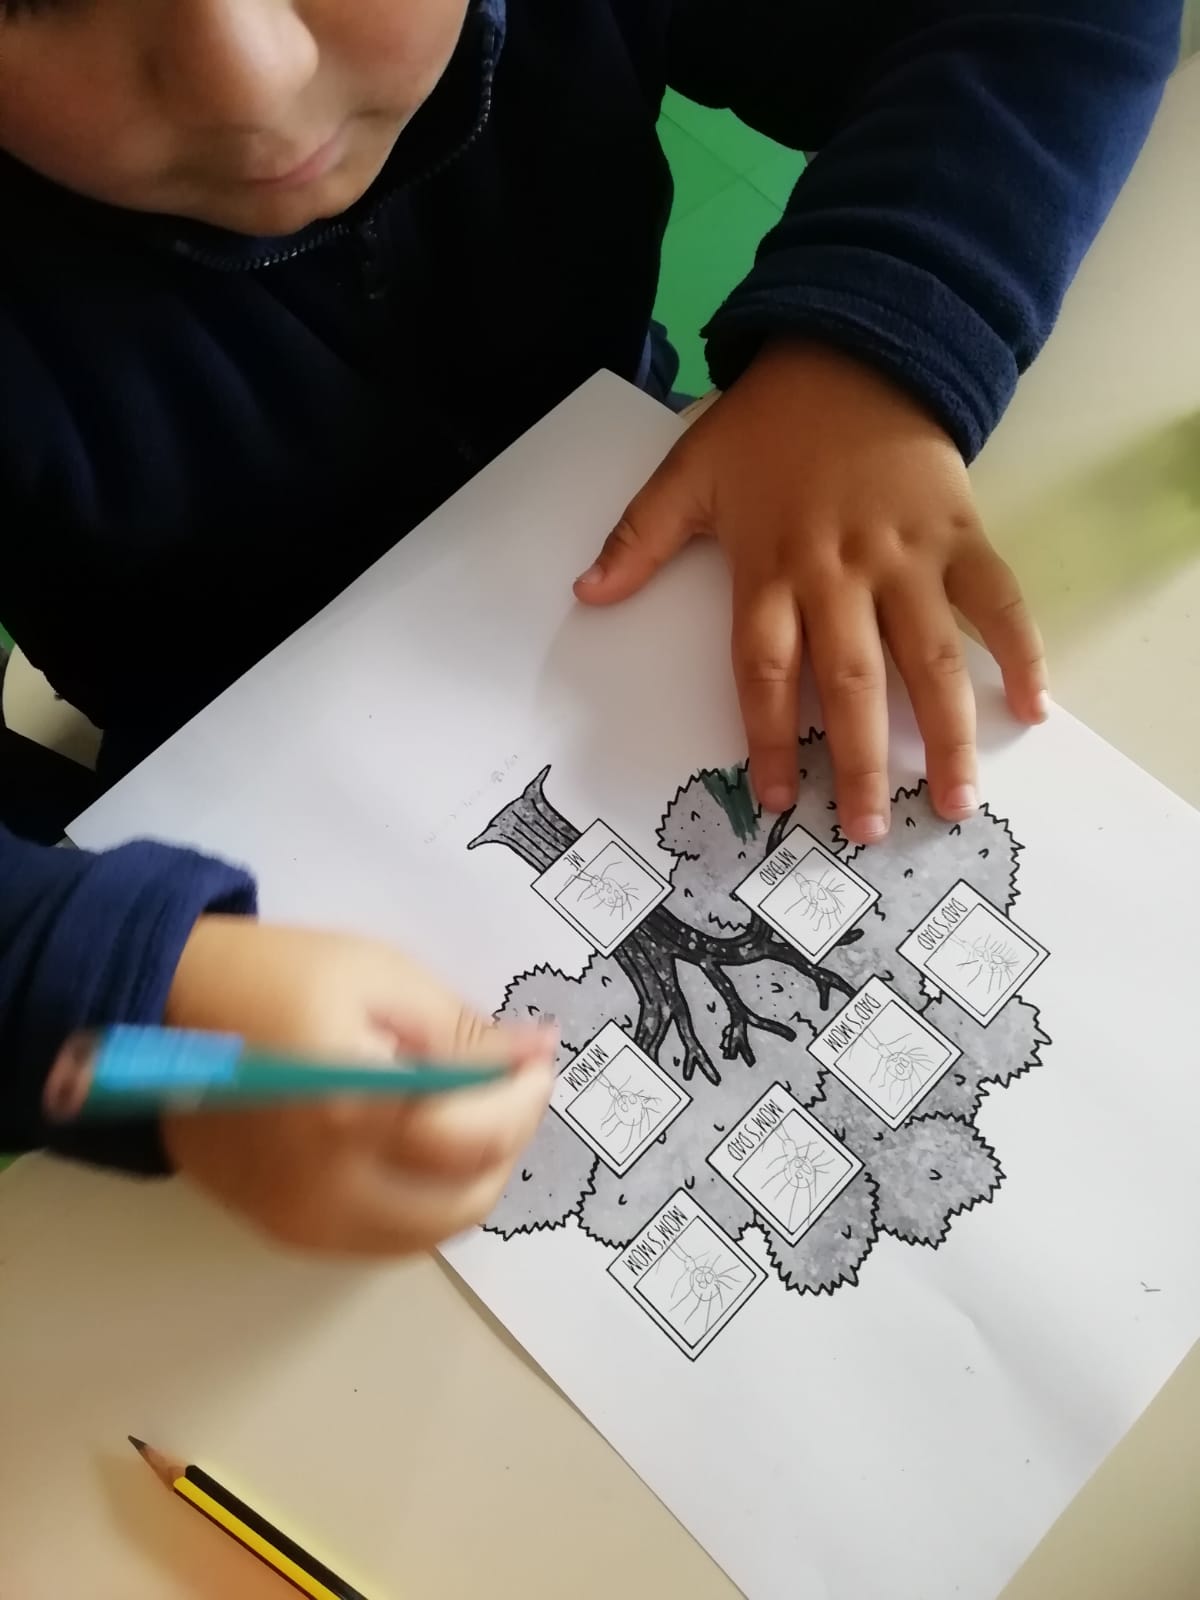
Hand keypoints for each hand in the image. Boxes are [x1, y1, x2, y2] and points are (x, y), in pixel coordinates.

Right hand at [161, 917, 555, 1255]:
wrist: (155, 1012)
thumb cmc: (272, 976)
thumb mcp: (378, 975)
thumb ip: (459, 1028)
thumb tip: (534, 1054)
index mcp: (353, 1110)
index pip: (477, 1136)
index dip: (524, 1098)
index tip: (539, 1058)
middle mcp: (330, 1185)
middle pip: (465, 1199)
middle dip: (506, 1141)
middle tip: (508, 1087)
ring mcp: (304, 1222)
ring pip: (431, 1233)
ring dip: (469, 1179)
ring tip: (468, 1114)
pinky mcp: (285, 1233)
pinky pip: (384, 1239)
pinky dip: (421, 1203)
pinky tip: (421, 1148)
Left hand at [575, 341, 1047, 841]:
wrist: (856, 348)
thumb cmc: (769, 423)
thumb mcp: (691, 471)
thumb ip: (640, 538)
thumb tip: (586, 592)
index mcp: (771, 566)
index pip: (764, 668)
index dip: (770, 737)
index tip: (779, 798)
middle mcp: (840, 572)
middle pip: (850, 680)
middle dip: (861, 760)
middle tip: (869, 831)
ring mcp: (906, 556)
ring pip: (930, 656)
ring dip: (946, 732)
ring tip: (956, 801)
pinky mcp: (960, 534)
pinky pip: (997, 599)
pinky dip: (1020, 649)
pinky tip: (1034, 707)